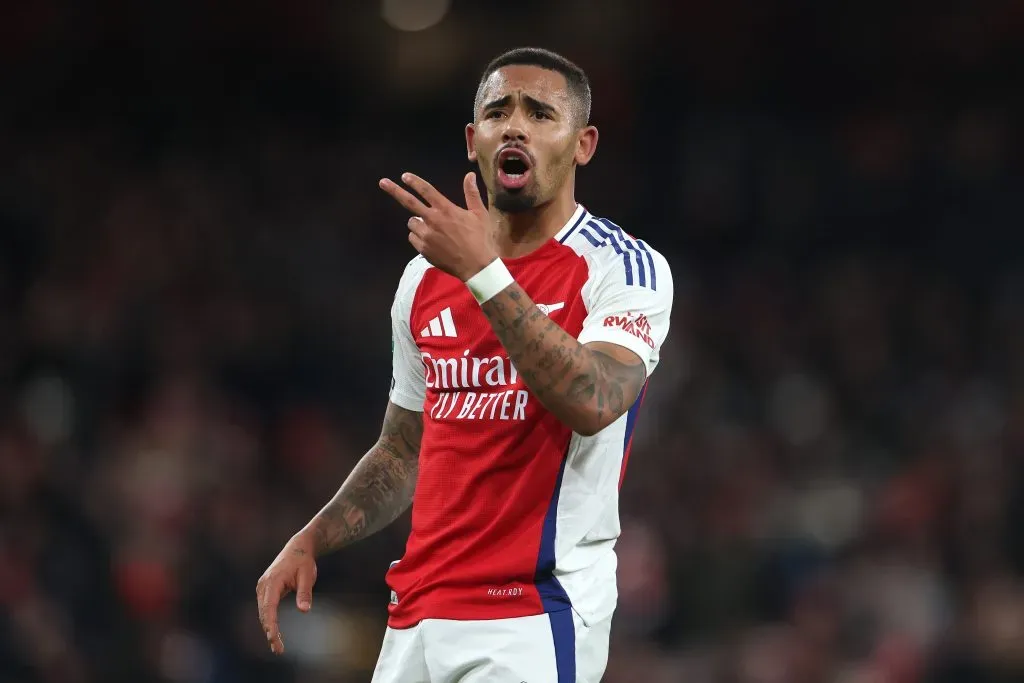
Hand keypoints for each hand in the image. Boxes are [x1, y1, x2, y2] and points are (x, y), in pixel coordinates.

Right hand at [256, 532, 317, 654]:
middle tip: (278, 649)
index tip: (273, 637)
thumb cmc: (303, 561)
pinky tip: (274, 633)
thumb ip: (305, 592)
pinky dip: (268, 621)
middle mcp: (263, 585)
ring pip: (263, 612)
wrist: (298, 548)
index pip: (269, 607)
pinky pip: (265, 608)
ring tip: (277, 646)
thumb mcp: (308, 575)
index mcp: (273, 581)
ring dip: (268, 629)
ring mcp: (262, 587)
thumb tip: (304, 610)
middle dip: (270, 632)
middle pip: (264, 613)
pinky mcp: (265, 590)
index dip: (271, 624)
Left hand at [379, 171, 498, 281]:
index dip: (414, 182)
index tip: (404, 176)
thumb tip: (469, 175)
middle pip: (409, 202)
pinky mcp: (423, 249)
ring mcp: (426, 235)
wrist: (476, 265)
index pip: (426, 190)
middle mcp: (433, 220)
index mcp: (446, 209)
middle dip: (395, 190)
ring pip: (412, 223)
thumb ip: (471, 193)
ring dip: (417, 222)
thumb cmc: (480, 238)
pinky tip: (431, 241)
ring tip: (432, 228)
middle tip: (382, 182)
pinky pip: (413, 238)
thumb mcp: (479, 214)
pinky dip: (418, 237)